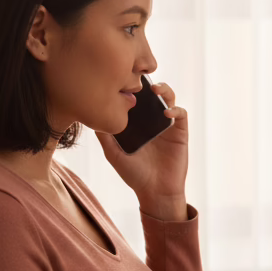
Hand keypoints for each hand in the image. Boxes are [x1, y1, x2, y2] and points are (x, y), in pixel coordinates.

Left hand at [96, 81, 189, 217]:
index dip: (130, 86)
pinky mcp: (180, 132)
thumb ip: (104, 136)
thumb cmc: (135, 175)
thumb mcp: (113, 154)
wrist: (156, 192)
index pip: (134, 98)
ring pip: (168, 98)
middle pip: (151, 93)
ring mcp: (167, 125)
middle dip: (147, 82)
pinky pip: (181, 114)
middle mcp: (152, 120)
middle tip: (139, 78)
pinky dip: (175, 109)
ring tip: (155, 90)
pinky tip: (166, 113)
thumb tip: (90, 115)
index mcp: (137, 123)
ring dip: (164, 90)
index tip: (122, 79)